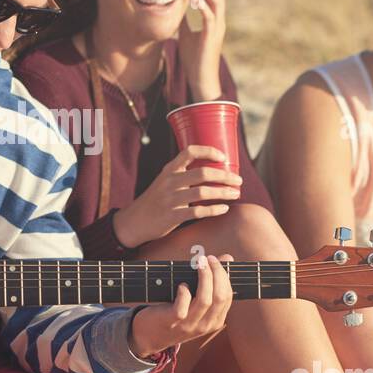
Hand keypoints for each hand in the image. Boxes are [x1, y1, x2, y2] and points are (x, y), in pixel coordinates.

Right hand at [112, 145, 241, 247]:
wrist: (134, 221)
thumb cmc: (155, 200)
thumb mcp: (164, 182)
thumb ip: (182, 175)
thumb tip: (212, 172)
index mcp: (169, 170)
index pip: (189, 152)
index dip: (208, 151)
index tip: (222, 155)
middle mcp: (170, 182)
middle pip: (202, 173)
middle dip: (224, 175)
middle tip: (238, 179)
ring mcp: (171, 199)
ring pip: (203, 192)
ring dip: (223, 192)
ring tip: (235, 193)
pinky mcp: (172, 216)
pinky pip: (198, 211)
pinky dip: (214, 209)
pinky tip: (224, 208)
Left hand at [130, 254, 233, 354]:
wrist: (150, 335)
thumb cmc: (175, 312)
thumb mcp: (195, 300)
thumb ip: (211, 282)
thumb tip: (227, 258)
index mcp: (215, 320)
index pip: (227, 296)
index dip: (224, 275)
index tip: (216, 260)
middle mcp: (205, 325)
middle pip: (220, 297)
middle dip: (217, 274)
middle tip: (208, 258)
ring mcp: (189, 325)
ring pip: (205, 300)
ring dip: (204, 277)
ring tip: (199, 263)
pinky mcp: (172, 322)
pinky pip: (182, 307)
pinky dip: (184, 292)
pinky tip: (182, 284)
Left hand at [178, 0, 225, 102]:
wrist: (200, 78)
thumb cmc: (194, 58)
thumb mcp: (185, 35)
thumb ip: (183, 21)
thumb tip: (174, 10)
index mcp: (214, 20)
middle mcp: (219, 22)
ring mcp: (217, 28)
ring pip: (218, 1)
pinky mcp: (211, 36)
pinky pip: (210, 17)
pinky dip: (202, 6)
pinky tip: (193, 0)